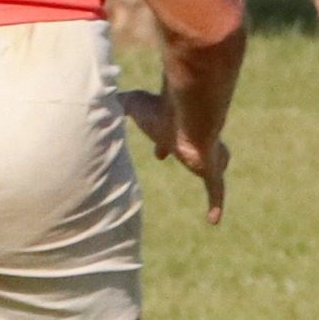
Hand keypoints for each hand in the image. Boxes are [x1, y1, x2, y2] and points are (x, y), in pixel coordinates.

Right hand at [122, 88, 229, 225]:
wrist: (190, 113)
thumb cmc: (162, 109)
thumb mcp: (135, 103)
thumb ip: (121, 102)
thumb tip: (101, 98)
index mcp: (175, 126)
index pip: (170, 136)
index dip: (165, 145)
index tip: (160, 154)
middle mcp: (194, 139)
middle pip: (198, 147)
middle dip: (193, 154)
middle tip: (193, 163)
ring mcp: (206, 155)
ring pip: (217, 161)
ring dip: (216, 164)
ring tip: (215, 178)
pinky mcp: (212, 170)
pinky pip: (216, 190)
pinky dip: (216, 203)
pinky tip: (214, 220)